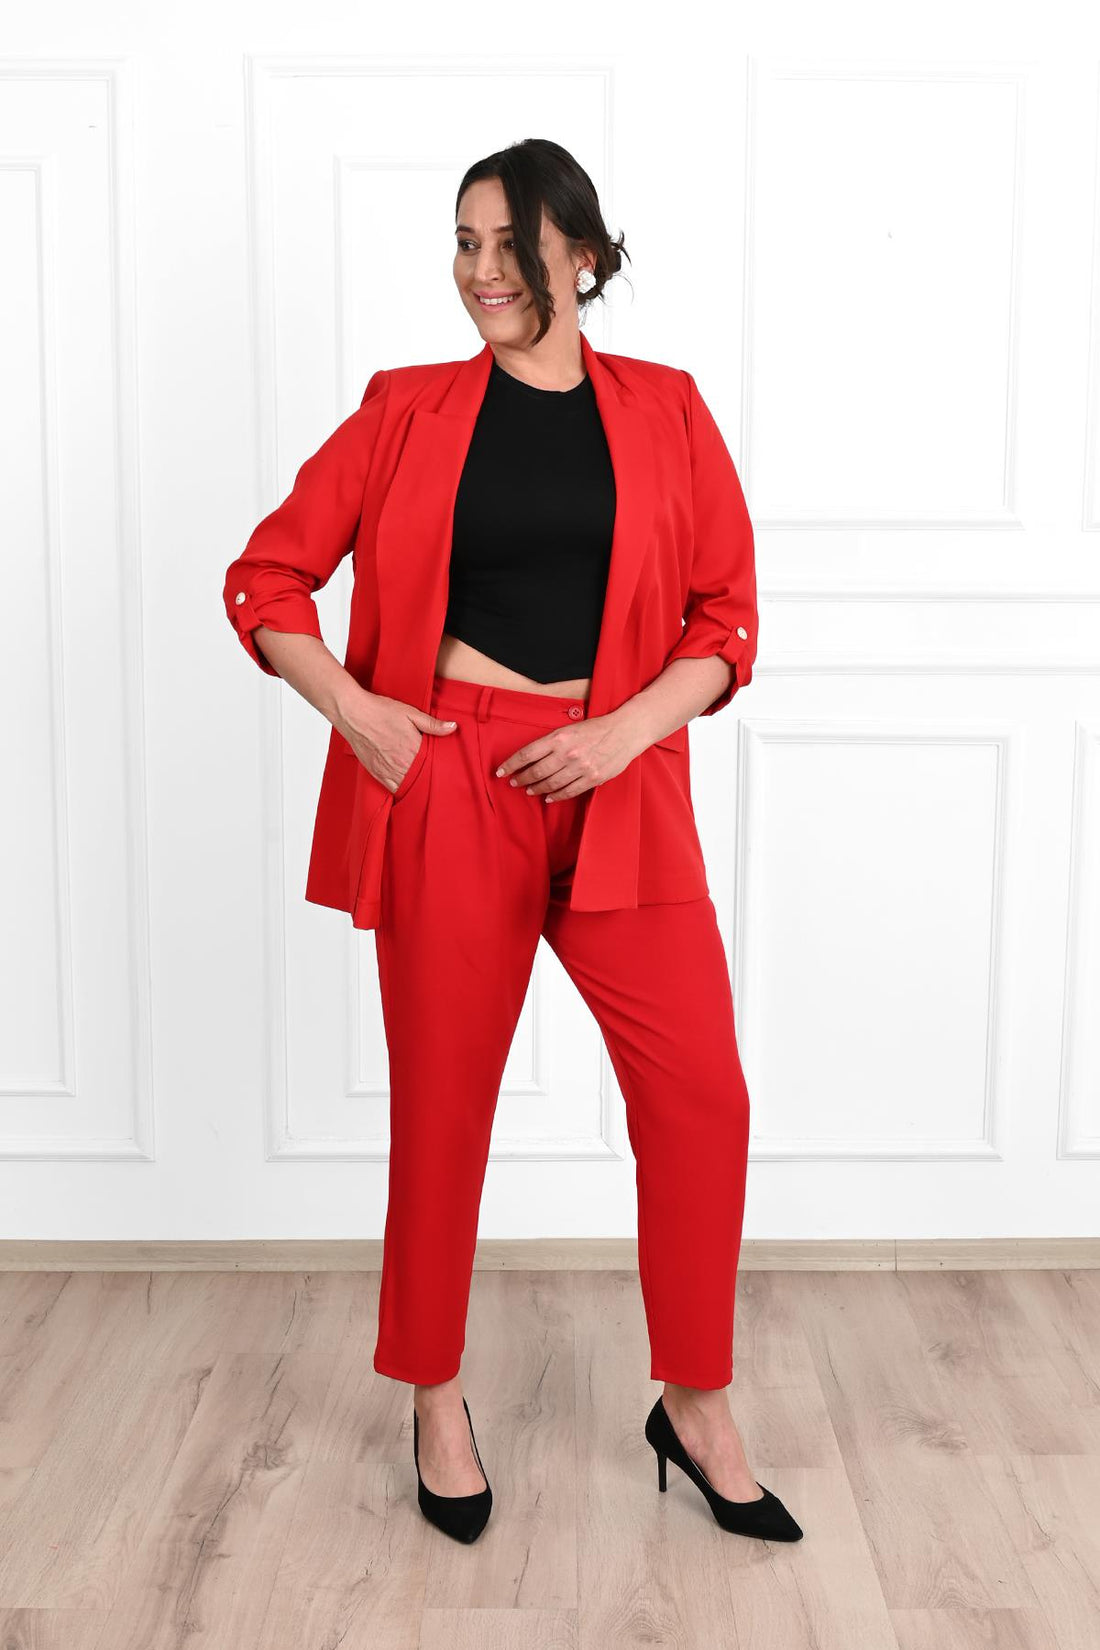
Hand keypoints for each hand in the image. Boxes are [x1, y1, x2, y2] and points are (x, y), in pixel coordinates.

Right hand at [335, 691, 457, 792]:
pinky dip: (400, 789)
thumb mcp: (410, 713)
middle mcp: (401, 763)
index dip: (440, 770)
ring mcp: (387, 770)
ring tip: (423, 785)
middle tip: (437, 780)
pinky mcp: (376, 772)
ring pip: (407, 786)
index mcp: (413, 749)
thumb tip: (453, 727)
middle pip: (421, 779)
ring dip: (415, 786)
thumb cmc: (380, 711)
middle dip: (428, 779)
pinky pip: (391, 788)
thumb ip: (432, 724)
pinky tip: (405, 786)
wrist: (353, 714)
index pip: (433, 766)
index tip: (447, 772)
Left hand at [495, 713, 642, 800]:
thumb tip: (531, 757)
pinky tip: (548, 797)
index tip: (500, 772)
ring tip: (529, 790)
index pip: (527, 753)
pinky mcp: (592, 778)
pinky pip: (569, 791)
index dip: (511, 764)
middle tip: (514, 782)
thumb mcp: (570, 728)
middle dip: (521, 779)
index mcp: (559, 737)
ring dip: (537, 789)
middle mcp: (567, 753)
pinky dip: (556, 796)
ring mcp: (580, 768)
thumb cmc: (597, 728)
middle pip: (536, 771)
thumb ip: (552, 742)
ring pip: (551, 784)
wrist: (626, 731)